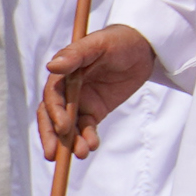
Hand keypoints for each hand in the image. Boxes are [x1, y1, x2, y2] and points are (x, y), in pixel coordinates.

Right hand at [39, 23, 155, 161]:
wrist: (143, 47)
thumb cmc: (118, 40)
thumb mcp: (99, 44)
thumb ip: (76, 55)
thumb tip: (52, 66)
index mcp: (64, 73)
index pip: (52, 96)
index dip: (55, 113)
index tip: (63, 127)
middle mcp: (68, 90)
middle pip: (52, 116)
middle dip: (51, 136)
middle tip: (53, 155)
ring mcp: (80, 102)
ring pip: (69, 127)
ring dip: (71, 142)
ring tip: (81, 153)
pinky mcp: (95, 111)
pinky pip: (87, 129)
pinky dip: (88, 138)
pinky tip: (92, 146)